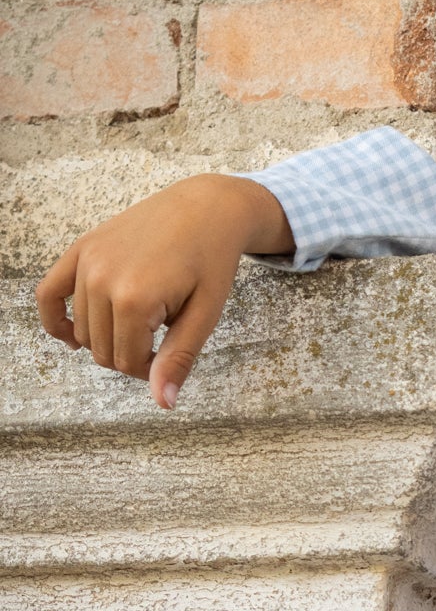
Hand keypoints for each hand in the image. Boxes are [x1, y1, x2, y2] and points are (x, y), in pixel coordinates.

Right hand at [34, 175, 293, 408]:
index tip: (170, 356)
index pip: (126, 362)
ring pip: (82, 330)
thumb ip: (178, 358)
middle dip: (130, 356)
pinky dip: (55, 319)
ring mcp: (88, 262)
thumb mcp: (205, 314)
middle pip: (102, 350)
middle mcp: (102, 279)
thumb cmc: (211, 260)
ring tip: (143, 322)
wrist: (206, 208)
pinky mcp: (81, 249)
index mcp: (135, 299)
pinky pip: (49, 293)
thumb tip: (163, 402)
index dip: (150, 369)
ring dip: (108, 337)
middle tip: (160, 341)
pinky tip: (71, 338)